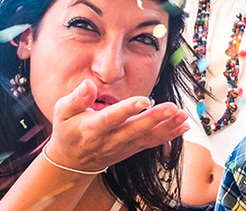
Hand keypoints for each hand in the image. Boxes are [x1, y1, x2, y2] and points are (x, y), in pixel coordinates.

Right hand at [44, 79, 188, 173]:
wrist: (72, 162)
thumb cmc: (68, 131)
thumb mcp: (62, 112)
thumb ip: (76, 98)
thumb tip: (89, 84)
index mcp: (92, 128)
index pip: (111, 118)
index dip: (127, 110)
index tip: (144, 100)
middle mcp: (109, 139)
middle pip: (134, 129)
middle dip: (154, 118)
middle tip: (172, 107)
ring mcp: (123, 147)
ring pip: (147, 137)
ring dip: (167, 127)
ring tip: (183, 116)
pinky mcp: (132, 149)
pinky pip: (152, 143)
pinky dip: (169, 135)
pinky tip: (183, 126)